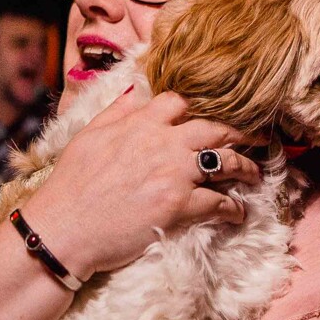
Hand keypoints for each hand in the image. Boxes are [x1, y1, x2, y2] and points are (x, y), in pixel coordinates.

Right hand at [17, 89, 262, 277]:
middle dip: (239, 133)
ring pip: (226, 162)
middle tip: (255, 139)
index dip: (196, 109)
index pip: (180, 102)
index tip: (209, 117)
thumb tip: (138, 89)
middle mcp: (163, 144)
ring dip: (246, 168)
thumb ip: (118, 111)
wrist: (65, 229)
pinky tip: (239, 212)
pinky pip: (220, 203)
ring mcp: (174, 175)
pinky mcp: (180, 207)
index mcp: (140, 124)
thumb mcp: (89, 136)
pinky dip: (234, 208)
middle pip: (215, 129)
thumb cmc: (71, 185)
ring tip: (255, 174)